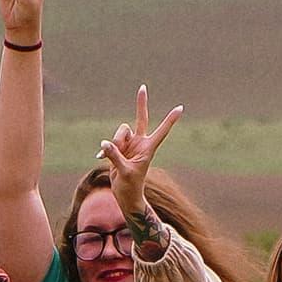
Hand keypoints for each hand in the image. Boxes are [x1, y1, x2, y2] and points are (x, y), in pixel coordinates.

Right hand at [99, 88, 183, 221]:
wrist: (125, 195)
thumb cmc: (130, 186)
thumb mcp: (124, 172)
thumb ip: (115, 156)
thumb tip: (105, 144)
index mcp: (148, 148)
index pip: (162, 130)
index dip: (170, 120)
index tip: (180, 108)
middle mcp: (140, 143)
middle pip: (140, 119)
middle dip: (141, 103)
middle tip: (143, 87)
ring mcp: (129, 145)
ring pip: (119, 132)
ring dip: (114, 143)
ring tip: (110, 158)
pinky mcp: (118, 149)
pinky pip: (109, 142)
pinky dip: (105, 150)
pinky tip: (100, 158)